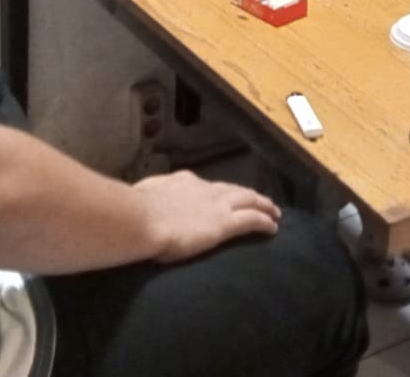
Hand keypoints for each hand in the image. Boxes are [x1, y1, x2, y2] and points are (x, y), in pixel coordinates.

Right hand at [132, 171, 280, 263]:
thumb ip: (149, 199)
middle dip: (248, 194)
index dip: (220, 190)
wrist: (142, 219)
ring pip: (249, 200)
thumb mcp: (142, 196)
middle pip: (234, 190)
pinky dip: (265, 221)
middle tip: (261, 200)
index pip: (207, 186)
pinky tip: (273, 227)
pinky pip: (252, 220)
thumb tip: (142, 202)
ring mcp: (216, 205)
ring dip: (263, 205)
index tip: (225, 195)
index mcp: (183, 182)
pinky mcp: (224, 224)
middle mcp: (204, 189)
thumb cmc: (136, 210)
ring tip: (274, 211)